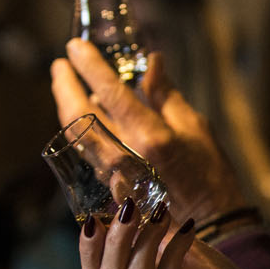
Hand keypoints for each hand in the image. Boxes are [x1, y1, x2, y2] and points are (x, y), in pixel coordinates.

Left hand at [50, 38, 244, 224]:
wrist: (210, 222)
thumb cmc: (210, 173)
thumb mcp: (196, 127)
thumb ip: (166, 94)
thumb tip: (150, 61)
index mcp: (151, 137)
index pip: (110, 93)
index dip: (90, 66)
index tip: (75, 46)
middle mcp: (126, 154)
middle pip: (79, 115)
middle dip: (64, 86)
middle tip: (59, 64)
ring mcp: (114, 172)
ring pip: (77, 134)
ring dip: (66, 106)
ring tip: (64, 83)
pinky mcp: (109, 184)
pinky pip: (86, 150)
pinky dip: (79, 127)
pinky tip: (82, 113)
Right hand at [80, 205, 269, 268]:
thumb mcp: (181, 246)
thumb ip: (156, 224)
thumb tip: (130, 187)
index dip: (88, 246)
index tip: (94, 215)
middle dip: (114, 237)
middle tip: (130, 206)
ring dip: (143, 243)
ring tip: (161, 214)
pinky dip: (174, 252)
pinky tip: (189, 230)